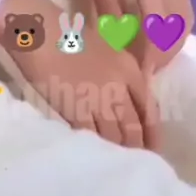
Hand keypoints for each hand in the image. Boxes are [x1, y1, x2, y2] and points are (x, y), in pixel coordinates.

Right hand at [24, 22, 160, 149]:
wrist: (41, 32)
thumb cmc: (69, 35)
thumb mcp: (105, 46)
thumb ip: (119, 71)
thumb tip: (126, 97)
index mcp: (128, 68)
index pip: (149, 107)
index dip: (152, 131)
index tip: (153, 146)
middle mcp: (119, 86)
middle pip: (134, 126)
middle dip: (137, 146)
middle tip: (137, 162)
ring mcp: (98, 100)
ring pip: (115, 135)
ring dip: (118, 150)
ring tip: (118, 163)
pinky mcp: (77, 110)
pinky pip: (92, 135)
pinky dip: (96, 146)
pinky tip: (96, 154)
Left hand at [79, 0, 193, 71]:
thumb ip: (105, 4)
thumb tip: (114, 41)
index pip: (155, 28)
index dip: (149, 57)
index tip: (139, 78)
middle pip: (174, 30)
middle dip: (161, 58)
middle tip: (142, 76)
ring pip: (185, 23)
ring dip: (171, 46)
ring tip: (150, 63)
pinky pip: (186, 10)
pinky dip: (177, 31)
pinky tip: (159, 39)